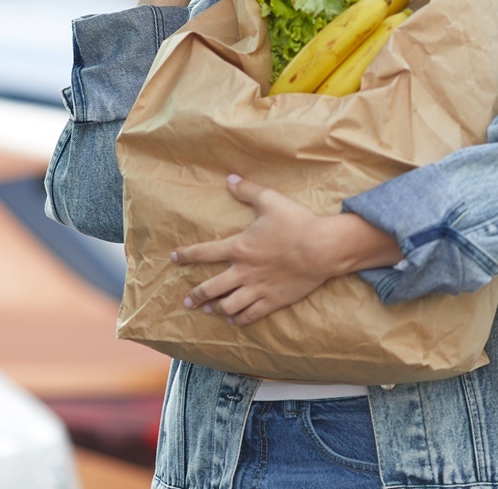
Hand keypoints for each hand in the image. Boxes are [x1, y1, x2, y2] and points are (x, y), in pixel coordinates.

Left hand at [171, 174, 402, 326]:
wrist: (323, 248)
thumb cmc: (297, 223)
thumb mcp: (270, 200)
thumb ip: (247, 190)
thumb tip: (230, 178)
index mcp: (239, 247)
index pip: (203, 253)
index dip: (186, 255)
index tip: (174, 257)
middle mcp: (244, 271)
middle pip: (211, 288)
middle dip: (196, 295)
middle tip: (187, 300)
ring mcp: (258, 288)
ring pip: (229, 306)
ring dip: (216, 309)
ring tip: (208, 310)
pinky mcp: (274, 300)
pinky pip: (251, 315)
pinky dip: (240, 319)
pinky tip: (234, 320)